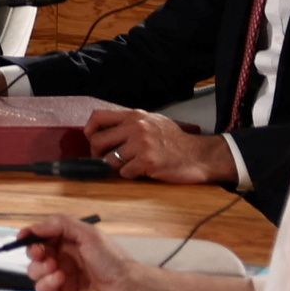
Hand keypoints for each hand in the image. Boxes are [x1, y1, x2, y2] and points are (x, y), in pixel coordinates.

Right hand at [17, 213, 128, 290]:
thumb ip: (60, 225)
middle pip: (34, 254)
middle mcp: (62, 258)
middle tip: (42, 254)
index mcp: (68, 241)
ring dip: (40, 268)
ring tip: (55, 268)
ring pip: (34, 271)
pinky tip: (60, 280)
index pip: (41, 236)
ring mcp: (60, 277)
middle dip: (34, 252)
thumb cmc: (111, 259)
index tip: (23, 237)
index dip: (30, 235)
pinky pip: (42, 288)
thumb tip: (33, 227)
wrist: (128, 290)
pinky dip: (47, 282)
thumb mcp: (88, 234)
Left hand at [82, 106, 239, 185]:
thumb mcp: (153, 122)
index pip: (98, 116)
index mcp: (135, 116)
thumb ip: (130, 124)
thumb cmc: (175, 141)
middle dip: (97, 153)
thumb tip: (103, 131)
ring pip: (109, 159)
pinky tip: (142, 171)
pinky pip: (124, 172)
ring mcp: (141, 144)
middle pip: (97, 140)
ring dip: (116, 166)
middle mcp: (135, 127)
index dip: (89, 129)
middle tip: (107, 159)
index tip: (92, 139)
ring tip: (130, 165)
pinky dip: (130, 175)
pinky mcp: (147, 161)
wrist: (200, 155)